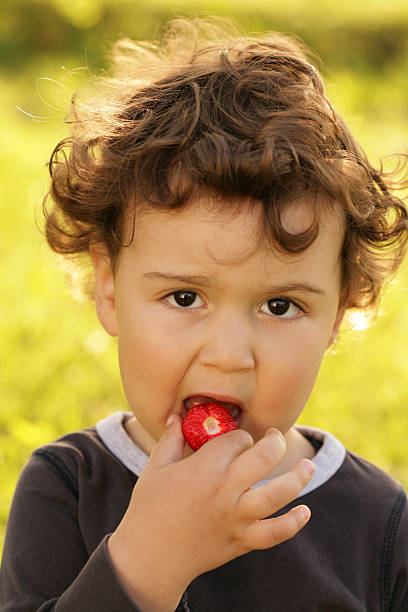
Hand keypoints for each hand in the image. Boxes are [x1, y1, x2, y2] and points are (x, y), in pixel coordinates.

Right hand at [107, 415, 313, 611]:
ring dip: (297, 478)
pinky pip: (273, 534)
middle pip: (263, 459)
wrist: (149, 558)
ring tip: (308, 467)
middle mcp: (225, 491)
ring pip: (276, 494)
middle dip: (274, 443)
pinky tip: (305, 512)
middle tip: (275, 439)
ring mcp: (236, 517)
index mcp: (204, 469)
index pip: (236, 440)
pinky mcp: (241, 541)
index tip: (236, 440)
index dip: (239, 436)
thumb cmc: (148, 509)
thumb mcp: (155, 468)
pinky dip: (292, 524)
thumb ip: (170, 439)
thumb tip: (178, 416)